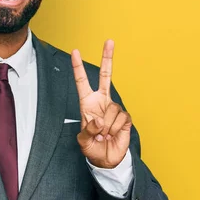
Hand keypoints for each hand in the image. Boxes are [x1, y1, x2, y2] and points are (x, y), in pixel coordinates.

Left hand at [71, 40, 131, 167]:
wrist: (107, 159)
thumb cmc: (92, 147)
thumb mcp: (83, 141)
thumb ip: (88, 130)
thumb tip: (98, 120)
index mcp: (87, 103)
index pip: (82, 82)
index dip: (78, 68)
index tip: (74, 51)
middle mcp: (101, 102)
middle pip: (106, 76)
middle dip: (107, 58)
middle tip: (109, 41)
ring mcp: (114, 108)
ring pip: (112, 108)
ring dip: (107, 125)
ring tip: (104, 134)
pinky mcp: (125, 117)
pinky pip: (121, 118)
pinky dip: (115, 128)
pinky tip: (113, 134)